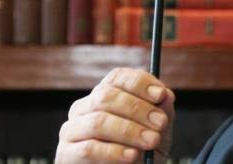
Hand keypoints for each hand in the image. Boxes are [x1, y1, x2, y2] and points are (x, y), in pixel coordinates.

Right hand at [55, 67, 175, 162]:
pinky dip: (114, 152)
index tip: (161, 95)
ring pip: (98, 121)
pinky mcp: (66, 154)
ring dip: (129, 131)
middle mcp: (84, 107)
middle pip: (106, 96)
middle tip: (160, 123)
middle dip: (138, 109)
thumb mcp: (157, 131)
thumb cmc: (140, 152)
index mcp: (104, 94)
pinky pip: (89, 148)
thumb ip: (162, 112)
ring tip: (151, 141)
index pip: (118, 77)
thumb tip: (166, 95)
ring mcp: (72, 129)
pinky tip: (132, 156)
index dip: (140, 83)